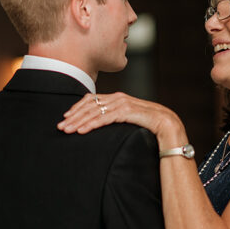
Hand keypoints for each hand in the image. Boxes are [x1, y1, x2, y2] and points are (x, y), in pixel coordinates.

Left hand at [58, 92, 185, 145]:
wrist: (168, 125)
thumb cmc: (149, 125)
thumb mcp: (128, 119)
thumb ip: (116, 118)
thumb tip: (102, 124)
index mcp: (117, 98)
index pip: (91, 100)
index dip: (77, 108)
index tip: (66, 118)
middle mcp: (118, 98)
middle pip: (89, 105)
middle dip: (73, 116)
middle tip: (60, 126)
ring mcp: (122, 103)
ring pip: (94, 111)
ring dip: (79, 121)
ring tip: (67, 130)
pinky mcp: (127, 111)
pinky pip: (105, 118)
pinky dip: (91, 124)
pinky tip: (82, 130)